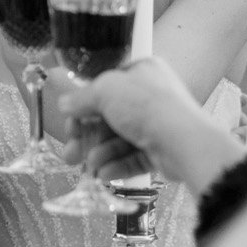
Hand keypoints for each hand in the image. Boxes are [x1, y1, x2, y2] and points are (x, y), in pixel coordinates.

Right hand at [58, 56, 244, 196]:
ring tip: (91, 166)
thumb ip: (81, 97)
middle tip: (71, 154)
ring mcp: (158, 124)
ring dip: (101, 154)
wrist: (183, 140)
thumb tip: (64, 103)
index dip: (84, 106)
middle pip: (110, 118)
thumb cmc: (145, 105)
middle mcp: (151, 96)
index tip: (69, 124)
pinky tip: (104, 174)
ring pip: (120, 140)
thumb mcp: (105, 91)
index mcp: (141, 73)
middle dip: (88, 138)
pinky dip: (117, 165)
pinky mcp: (162, 150)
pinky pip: (134, 157)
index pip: (106, 87)